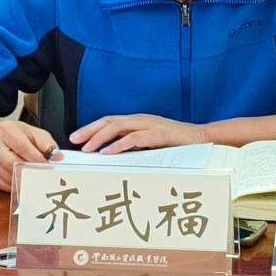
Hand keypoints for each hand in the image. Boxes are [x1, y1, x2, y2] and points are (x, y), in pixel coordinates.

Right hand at [0, 119, 56, 191]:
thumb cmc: (12, 133)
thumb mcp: (31, 131)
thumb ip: (45, 143)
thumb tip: (58, 157)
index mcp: (8, 132)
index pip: (23, 147)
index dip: (36, 159)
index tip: (49, 167)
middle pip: (12, 163)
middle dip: (30, 173)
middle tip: (43, 179)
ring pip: (6, 175)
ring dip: (22, 182)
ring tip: (36, 184)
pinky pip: (0, 184)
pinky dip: (13, 187)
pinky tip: (23, 186)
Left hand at [70, 114, 207, 154]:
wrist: (201, 139)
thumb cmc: (177, 144)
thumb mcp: (151, 144)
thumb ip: (135, 146)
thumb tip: (114, 155)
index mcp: (138, 121)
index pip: (109, 121)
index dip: (92, 128)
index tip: (77, 137)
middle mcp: (140, 120)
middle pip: (109, 121)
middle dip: (89, 130)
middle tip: (74, 139)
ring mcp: (149, 125)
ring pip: (118, 127)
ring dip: (100, 137)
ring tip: (88, 148)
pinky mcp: (158, 134)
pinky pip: (134, 138)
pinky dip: (119, 145)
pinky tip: (108, 152)